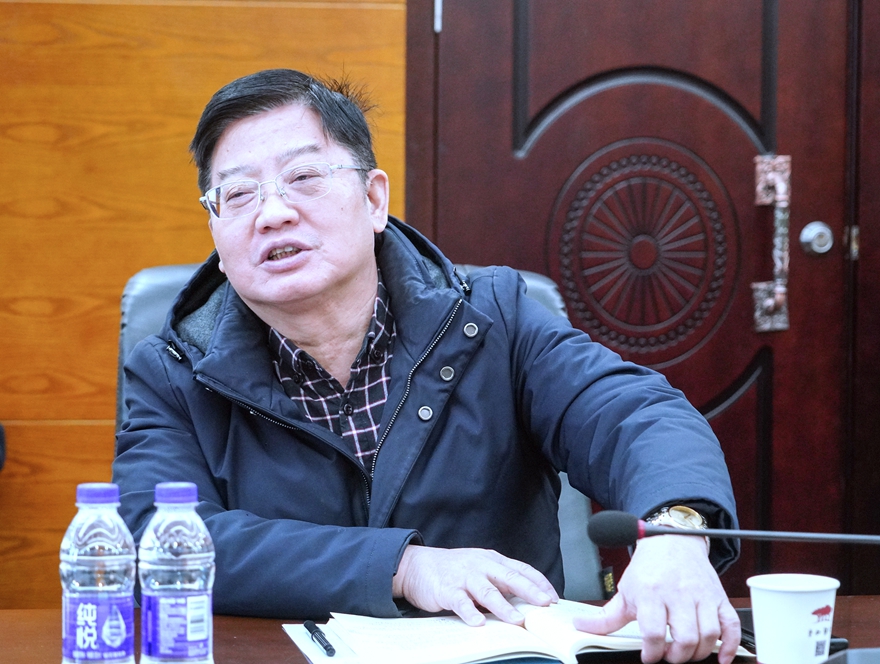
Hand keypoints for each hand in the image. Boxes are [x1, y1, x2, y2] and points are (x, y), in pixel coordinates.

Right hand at [392, 545, 558, 625]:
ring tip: (518, 620)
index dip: (539, 582)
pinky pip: (460, 602)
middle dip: (529, 591)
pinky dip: (470, 613)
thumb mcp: (480, 569)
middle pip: (509, 577)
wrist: (416, 565)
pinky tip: (478, 623)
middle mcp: (480, 566)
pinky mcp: (447, 590)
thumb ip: (500, 582)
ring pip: (487, 591)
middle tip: (545, 604)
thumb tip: (527, 602)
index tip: (554, 598)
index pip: (521, 569)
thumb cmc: (454, 570)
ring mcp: (464, 577)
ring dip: (503, 607)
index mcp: (492, 560)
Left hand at [573, 535, 740, 663]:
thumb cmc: (649, 568)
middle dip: (676, 656)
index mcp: (651, 593)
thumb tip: (581, 627)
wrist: (672, 540)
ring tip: (686, 653)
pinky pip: (731, 625)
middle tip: (668, 656)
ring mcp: (702, 596)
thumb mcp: (625, 590)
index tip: (649, 656)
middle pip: (685, 638)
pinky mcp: (719, 598)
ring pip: (709, 634)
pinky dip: (731, 645)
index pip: (653, 632)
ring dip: (699, 653)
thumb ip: (606, 616)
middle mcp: (678, 594)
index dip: (651, 652)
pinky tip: (721, 656)